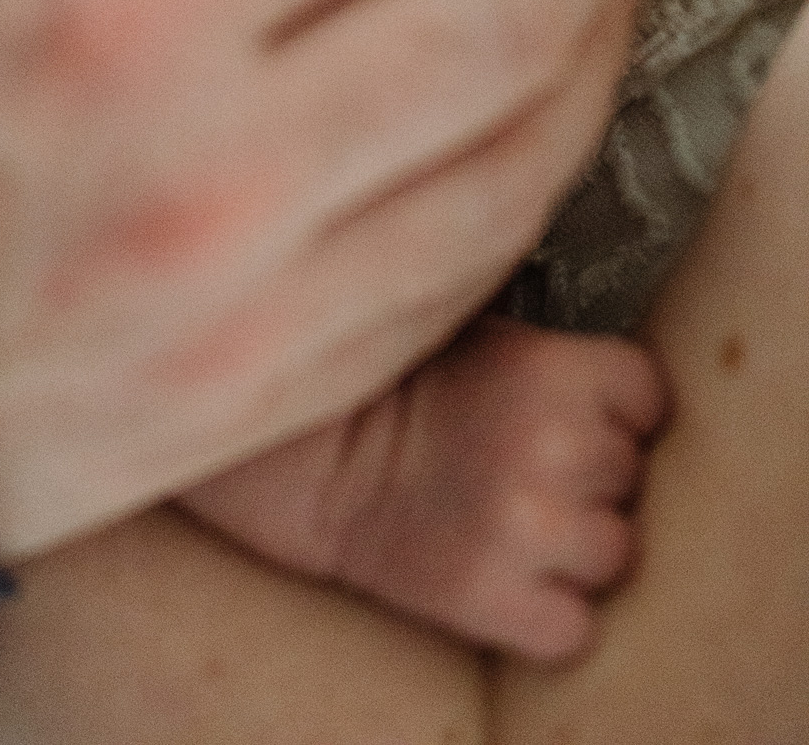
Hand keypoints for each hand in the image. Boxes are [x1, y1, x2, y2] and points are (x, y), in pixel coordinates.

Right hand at [185, 314, 664, 660]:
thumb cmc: (408, 394)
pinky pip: (574, 629)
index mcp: (548, 368)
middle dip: (592, 477)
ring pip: (616, 554)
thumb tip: (643, 397)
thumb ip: (568, 364)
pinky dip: (548, 618)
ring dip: (577, 549)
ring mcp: (526, 527)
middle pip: (632, 475)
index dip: (618, 412)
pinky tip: (509, 579)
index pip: (649, 398)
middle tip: (527, 466)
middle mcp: (550, 445)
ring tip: (519, 523)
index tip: (577, 417)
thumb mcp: (493, 341)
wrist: (320, 461)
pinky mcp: (496, 599)